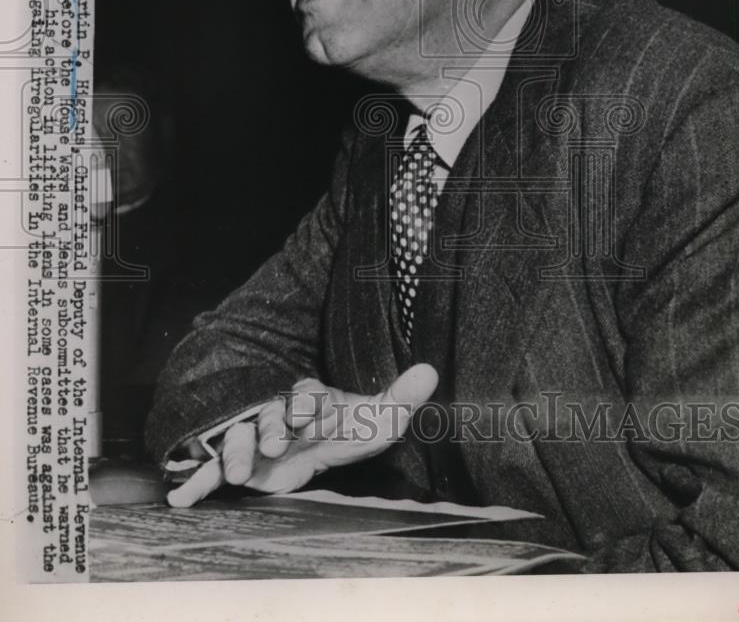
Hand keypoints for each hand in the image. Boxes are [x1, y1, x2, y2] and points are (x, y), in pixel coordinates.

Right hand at [167, 363, 438, 506]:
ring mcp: (256, 439)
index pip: (305, 396)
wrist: (326, 444)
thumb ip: (401, 397)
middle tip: (277, 442)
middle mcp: (277, 413)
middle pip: (267, 415)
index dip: (308, 406)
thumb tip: (431, 370)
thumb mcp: (377, 418)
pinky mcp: (243, 467)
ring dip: (236, 452)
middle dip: (269, 427)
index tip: (314, 418)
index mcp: (309, 398)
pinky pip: (214, 471)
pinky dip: (196, 482)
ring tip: (236, 471)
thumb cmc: (350, 428)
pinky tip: (179, 497)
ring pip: (239, 439)